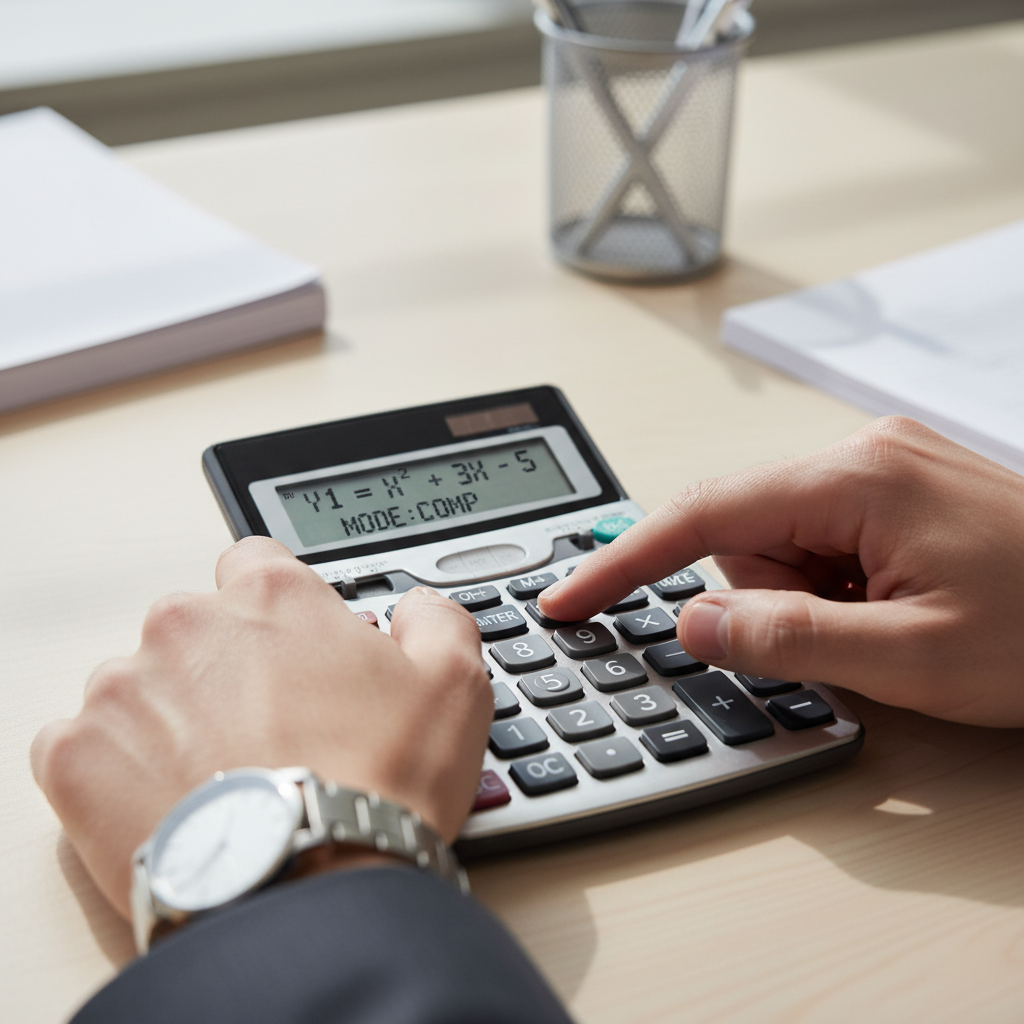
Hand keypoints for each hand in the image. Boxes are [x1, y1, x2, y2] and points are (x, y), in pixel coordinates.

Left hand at [31, 537, 491, 916]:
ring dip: (173, 717)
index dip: (278, 613)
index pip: (257, 567)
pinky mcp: (76, 754)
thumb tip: (415, 609)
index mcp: (273, 594)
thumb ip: (437, 620)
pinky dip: (120, 767)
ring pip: (142, 686)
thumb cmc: (377, 787)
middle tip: (268, 730)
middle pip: (198, 628)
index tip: (292, 656)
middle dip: (226, 667)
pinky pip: (86, 743)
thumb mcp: (454, 687)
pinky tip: (172, 800)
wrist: (305, 890)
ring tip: (223, 777)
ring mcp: (124, 686)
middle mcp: (189, 623)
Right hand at [540, 417, 1023, 726]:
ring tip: (889, 625)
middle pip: (745, 533)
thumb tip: (693, 622)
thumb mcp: (912, 658)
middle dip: (770, 597)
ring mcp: (884, 469)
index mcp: (854, 477)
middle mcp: (861, 454)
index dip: (625, 561)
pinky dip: (836, 586)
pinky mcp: (898, 491)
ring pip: (783, 543)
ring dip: (810, 598)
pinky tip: (899, 607)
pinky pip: (823, 542)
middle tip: (848, 636)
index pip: (700, 514)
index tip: (570, 597)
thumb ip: (787, 638)